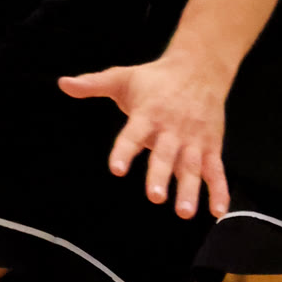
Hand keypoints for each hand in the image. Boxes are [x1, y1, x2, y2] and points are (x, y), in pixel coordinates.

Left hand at [59, 52, 232, 218]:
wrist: (199, 68)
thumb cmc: (154, 78)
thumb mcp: (121, 77)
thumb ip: (92, 84)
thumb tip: (63, 84)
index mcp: (148, 114)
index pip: (133, 134)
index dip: (125, 151)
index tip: (117, 169)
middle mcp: (171, 129)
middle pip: (165, 155)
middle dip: (160, 177)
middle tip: (155, 198)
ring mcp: (193, 139)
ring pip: (191, 167)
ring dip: (189, 190)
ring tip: (184, 213)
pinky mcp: (211, 146)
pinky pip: (215, 170)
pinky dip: (219, 190)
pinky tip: (217, 211)